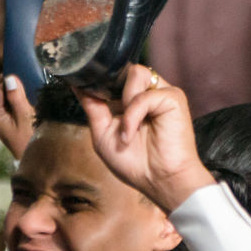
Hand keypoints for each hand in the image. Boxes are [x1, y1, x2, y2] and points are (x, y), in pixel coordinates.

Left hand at [0, 73, 36, 159]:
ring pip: (5, 94)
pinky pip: (8, 102)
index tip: (23, 78)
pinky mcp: (1, 117)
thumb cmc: (29, 140)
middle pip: (0, 89)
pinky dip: (17, 101)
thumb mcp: (25, 117)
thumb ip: (17, 97)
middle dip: (13, 88)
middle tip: (27, 96)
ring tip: (27, 106)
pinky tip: (25, 108)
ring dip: (17, 95)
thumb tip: (10, 78)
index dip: (10, 80)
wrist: (30, 157)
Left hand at [79, 65, 213, 212]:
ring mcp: (162, 93)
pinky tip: (131, 135)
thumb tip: (77, 85)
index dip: (101, 81)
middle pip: (124, 70)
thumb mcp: (103, 134)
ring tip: (127, 129)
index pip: (116, 76)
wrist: (158, 181)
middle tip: (113, 118)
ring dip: (124, 102)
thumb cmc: (135, 164)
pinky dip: (132, 116)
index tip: (85, 87)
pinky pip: (143, 95)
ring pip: (136, 73)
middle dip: (112, 92)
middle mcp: (149, 93)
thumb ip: (93, 107)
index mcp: (134, 100)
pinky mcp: (173, 98)